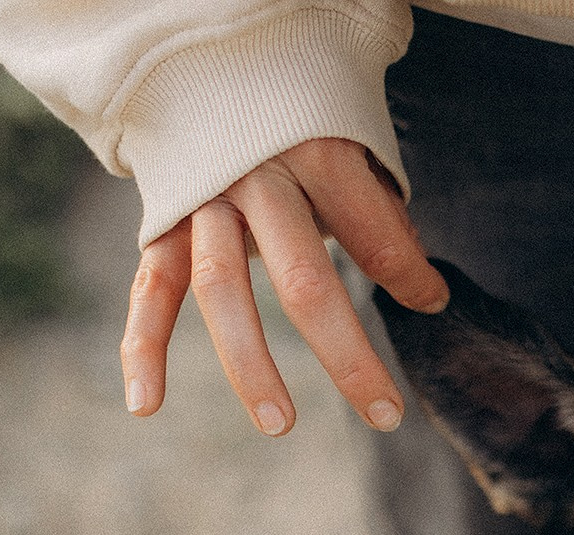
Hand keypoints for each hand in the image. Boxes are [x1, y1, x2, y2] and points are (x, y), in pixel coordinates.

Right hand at [121, 137, 448, 435]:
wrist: (206, 71)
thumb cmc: (298, 122)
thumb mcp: (351, 144)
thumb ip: (381, 210)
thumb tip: (422, 286)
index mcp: (312, 154)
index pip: (370, 230)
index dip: (407, 273)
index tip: (431, 301)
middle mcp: (253, 180)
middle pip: (303, 277)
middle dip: (347, 353)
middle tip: (386, 415)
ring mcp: (202, 206)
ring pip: (222, 291)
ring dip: (250, 365)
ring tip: (281, 424)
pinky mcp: (161, 227)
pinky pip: (150, 292)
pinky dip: (143, 348)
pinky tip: (145, 404)